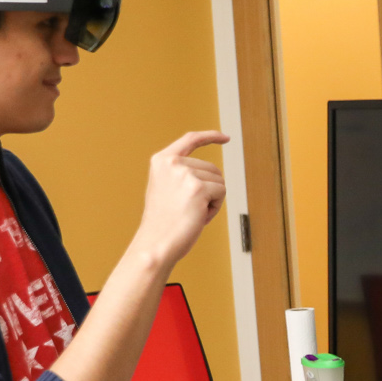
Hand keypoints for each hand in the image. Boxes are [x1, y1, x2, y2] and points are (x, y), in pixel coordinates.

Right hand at [135, 131, 228, 269]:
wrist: (156, 244)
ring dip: (211, 200)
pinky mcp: (198, 188)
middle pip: (212, 168)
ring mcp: (185, 174)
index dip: (210, 137)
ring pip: (219, 182)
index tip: (225, 137)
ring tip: (191, 213)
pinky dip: (215, 208)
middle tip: (188, 208)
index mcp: (161, 161)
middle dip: (208, 189)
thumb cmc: (163, 223)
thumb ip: (181, 175)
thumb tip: (211, 174)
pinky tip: (198, 217)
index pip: (190, 140)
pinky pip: (221, 193)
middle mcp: (172, 163)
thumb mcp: (166, 189)